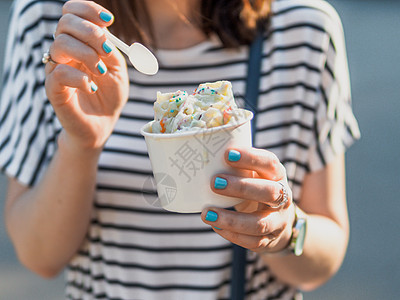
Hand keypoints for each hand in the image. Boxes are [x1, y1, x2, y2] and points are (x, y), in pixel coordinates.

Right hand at [45, 0, 128, 152]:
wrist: (102, 125)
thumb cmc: (110, 97)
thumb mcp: (118, 70)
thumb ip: (111, 50)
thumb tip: (104, 33)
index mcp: (80, 42)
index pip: (72, 13)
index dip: (88, 10)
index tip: (109, 20)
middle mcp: (65, 52)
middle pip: (65, 22)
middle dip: (90, 32)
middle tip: (106, 50)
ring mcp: (56, 69)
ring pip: (61, 44)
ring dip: (87, 54)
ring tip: (101, 71)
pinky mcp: (53, 89)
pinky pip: (59, 73)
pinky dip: (80, 78)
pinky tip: (91, 87)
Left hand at [202, 147, 295, 253]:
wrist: (277, 222)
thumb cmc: (256, 190)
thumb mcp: (253, 176)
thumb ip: (237, 169)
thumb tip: (205, 159)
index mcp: (277, 176)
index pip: (269, 164)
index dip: (251, 158)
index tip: (227, 154)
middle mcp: (282, 199)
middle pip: (269, 192)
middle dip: (241, 187)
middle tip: (214, 183)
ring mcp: (278, 222)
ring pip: (259, 223)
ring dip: (231, 219)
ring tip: (207, 214)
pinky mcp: (268, 241)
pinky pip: (251, 241)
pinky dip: (231, 235)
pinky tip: (215, 226)